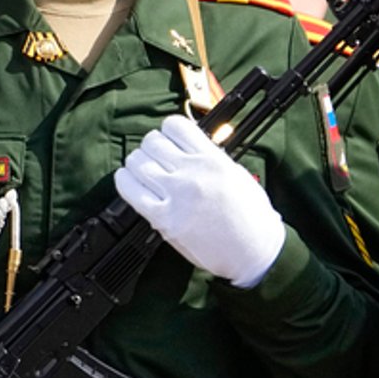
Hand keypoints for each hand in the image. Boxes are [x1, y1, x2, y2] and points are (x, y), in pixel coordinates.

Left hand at [114, 115, 284, 287]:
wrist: (253, 252)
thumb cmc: (250, 216)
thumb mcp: (235, 174)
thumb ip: (209, 158)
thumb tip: (185, 148)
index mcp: (213, 159)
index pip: (175, 125)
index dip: (168, 132)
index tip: (169, 142)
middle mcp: (193, 172)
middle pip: (152, 141)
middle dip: (151, 148)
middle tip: (155, 159)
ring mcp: (177, 195)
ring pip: (138, 161)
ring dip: (137, 164)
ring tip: (142, 172)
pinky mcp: (164, 218)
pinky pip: (130, 190)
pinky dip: (125, 182)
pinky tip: (130, 182)